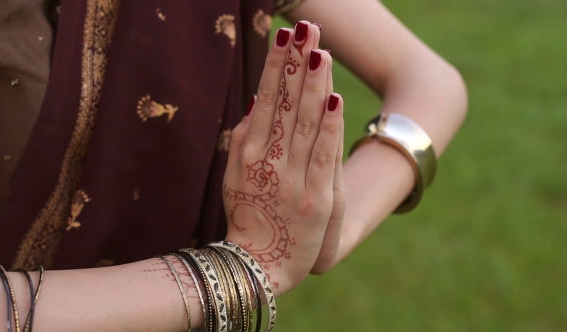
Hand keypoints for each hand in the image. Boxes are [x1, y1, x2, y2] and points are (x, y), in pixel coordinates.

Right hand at [222, 21, 342, 295]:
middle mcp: (269, 161)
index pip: (267, 100)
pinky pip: (321, 157)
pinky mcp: (315, 199)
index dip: (276, 67)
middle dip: (296, 65)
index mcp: (249, 153)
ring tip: (319, 51)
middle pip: (286, 105)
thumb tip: (256, 102)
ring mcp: (292, 179)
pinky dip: (327, 129)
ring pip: (304, 125)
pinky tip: (333, 100)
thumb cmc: (246, 217)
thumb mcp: (233, 177)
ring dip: (313, 86)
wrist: (258, 264)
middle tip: (306, 29)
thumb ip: (242, 140)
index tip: (284, 37)